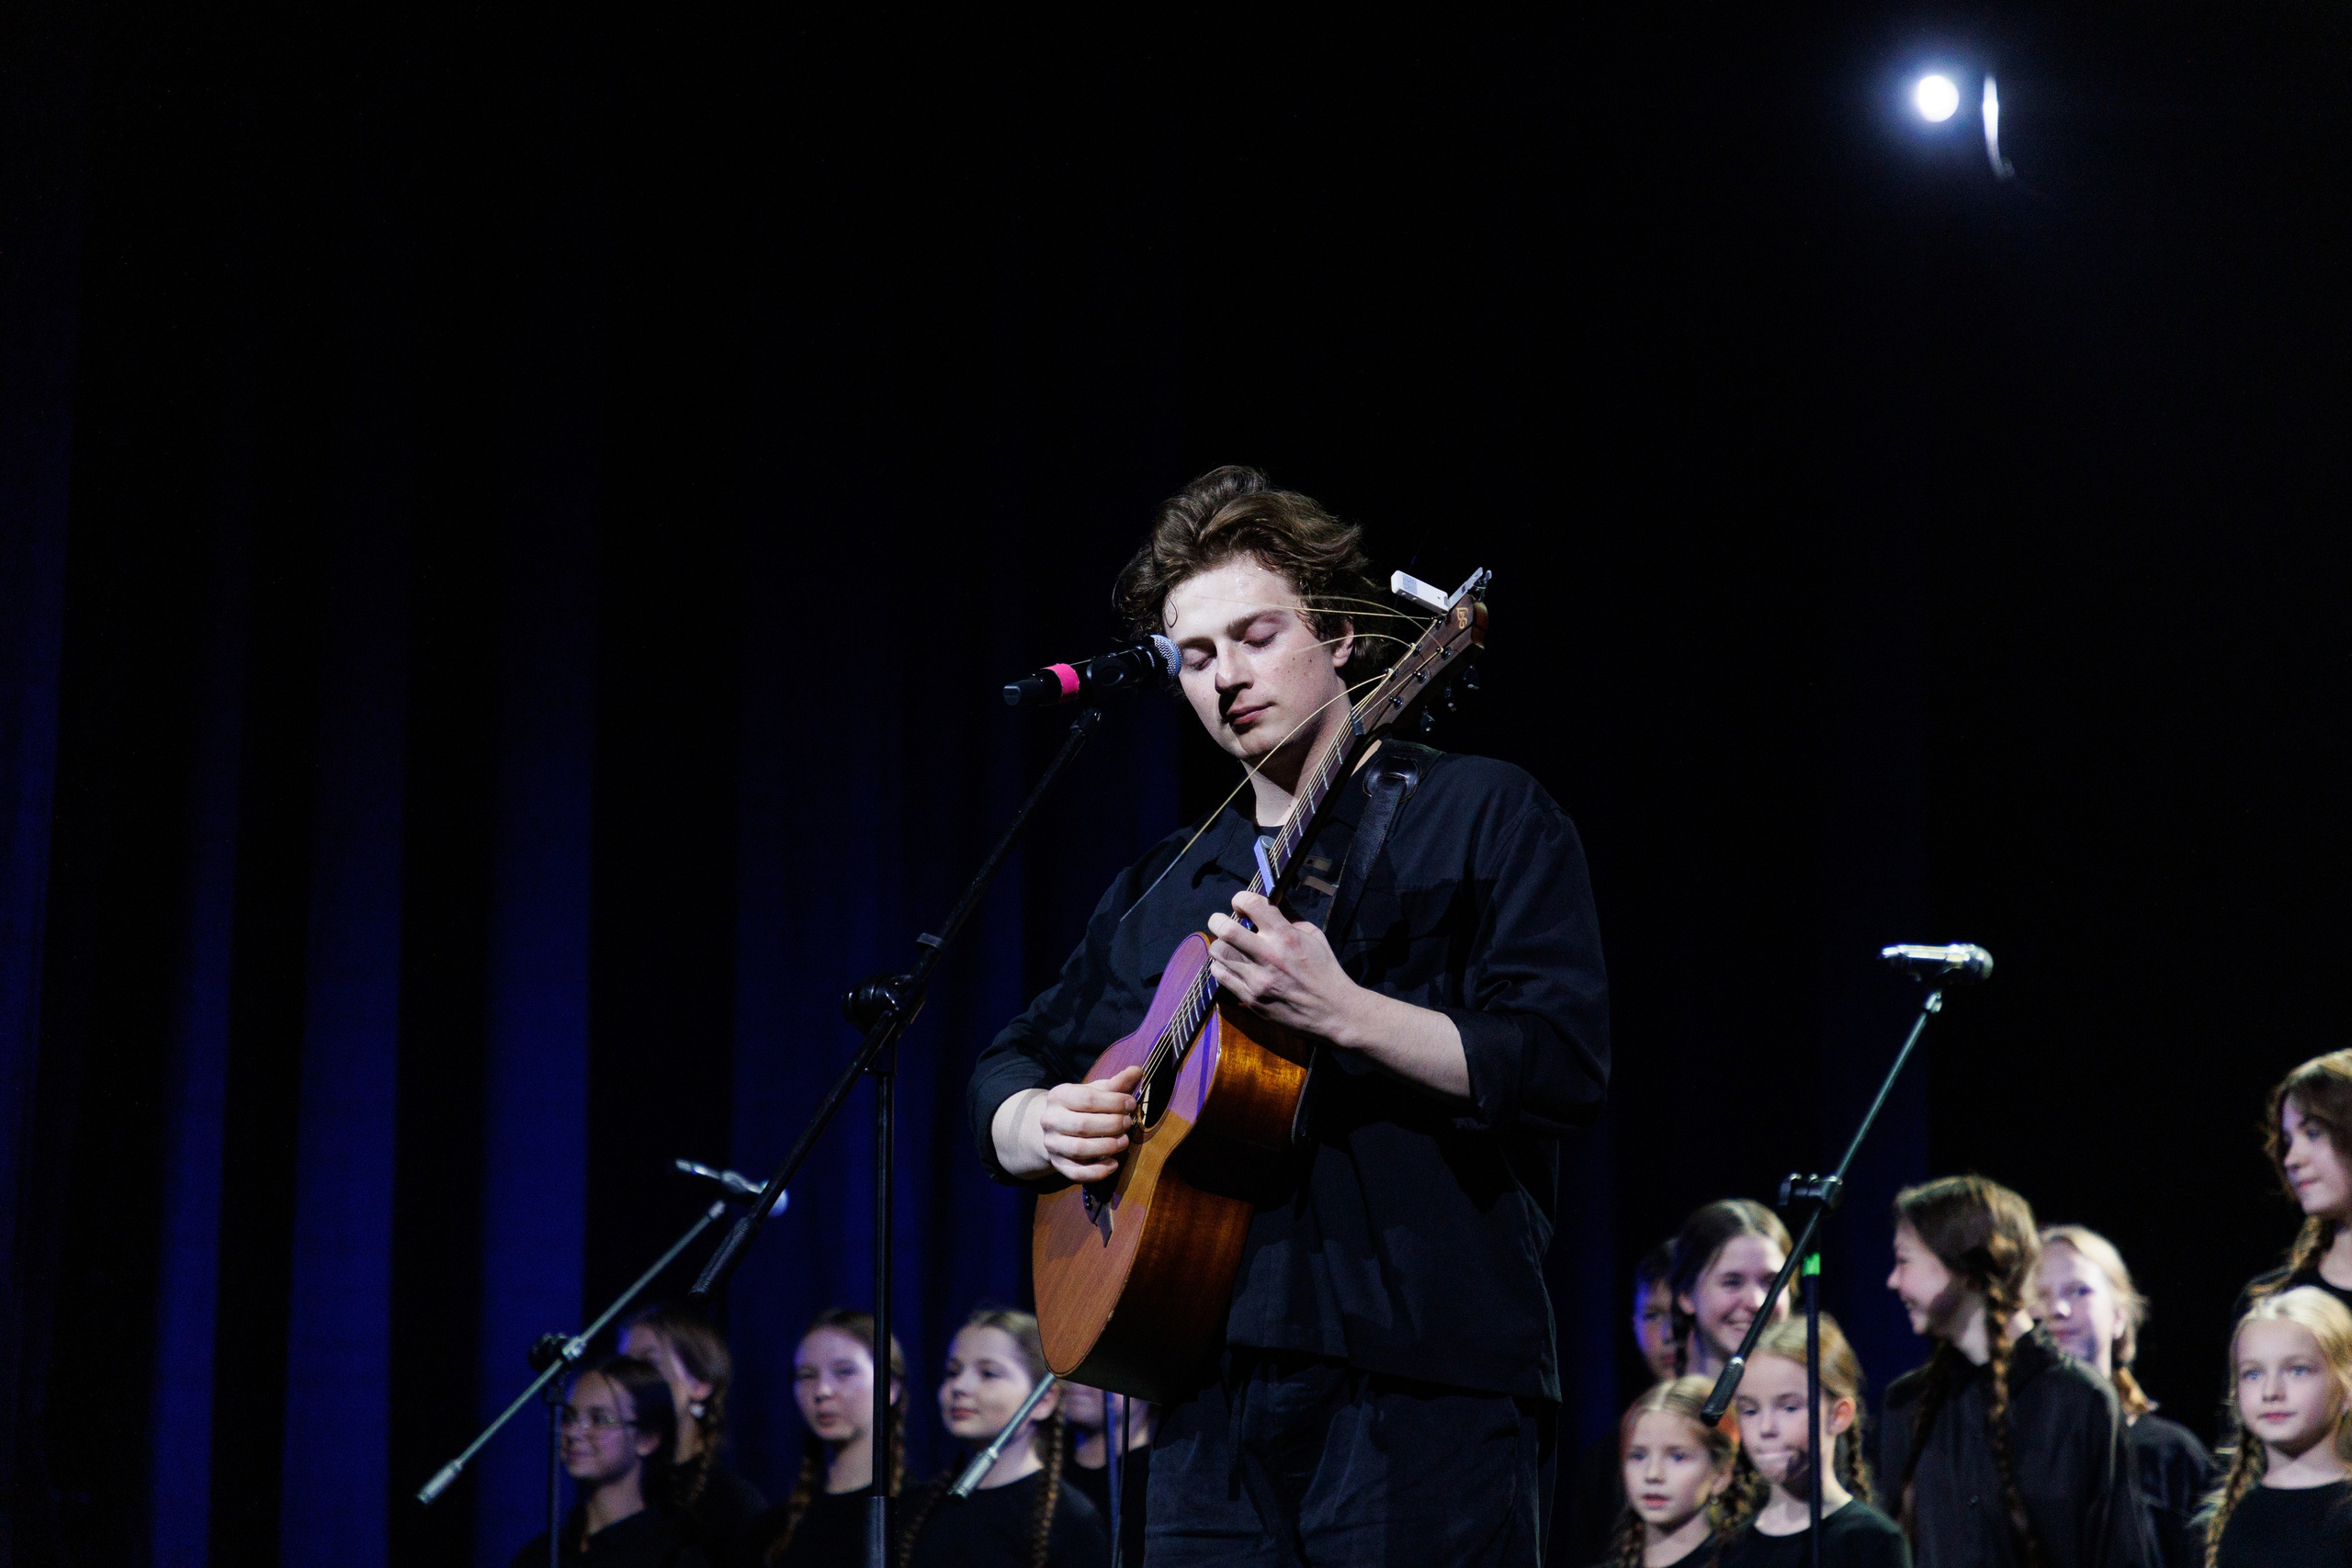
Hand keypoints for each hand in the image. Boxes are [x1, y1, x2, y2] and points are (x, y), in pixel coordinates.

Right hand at [1030, 1065, 1143, 1183]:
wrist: (1056, 1127)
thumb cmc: (1083, 1106)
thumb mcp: (1097, 1091)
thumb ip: (1117, 1083)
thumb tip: (1137, 1071)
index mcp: (1059, 1096)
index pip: (1088, 1099)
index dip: (1114, 1103)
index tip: (1131, 1105)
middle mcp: (1051, 1120)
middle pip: (1084, 1125)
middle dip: (1113, 1125)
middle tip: (1128, 1124)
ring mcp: (1052, 1144)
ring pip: (1080, 1149)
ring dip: (1108, 1147)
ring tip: (1124, 1142)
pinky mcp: (1057, 1164)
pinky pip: (1076, 1173)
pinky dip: (1097, 1171)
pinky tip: (1113, 1164)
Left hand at [1205, 891, 1365, 1042]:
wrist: (1332, 1011)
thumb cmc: (1325, 970)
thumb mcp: (1314, 936)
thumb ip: (1289, 917)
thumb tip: (1269, 902)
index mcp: (1285, 936)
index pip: (1251, 904)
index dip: (1240, 899)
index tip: (1241, 905)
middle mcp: (1268, 955)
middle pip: (1225, 929)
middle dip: (1218, 920)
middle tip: (1222, 922)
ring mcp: (1257, 979)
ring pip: (1219, 952)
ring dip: (1220, 944)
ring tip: (1228, 946)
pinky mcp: (1251, 998)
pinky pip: (1221, 976)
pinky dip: (1221, 966)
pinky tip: (1232, 965)